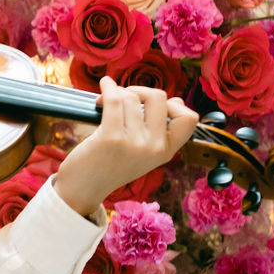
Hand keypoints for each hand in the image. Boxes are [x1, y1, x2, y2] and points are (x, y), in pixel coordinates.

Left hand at [53, 77, 199, 219]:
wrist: (84, 188)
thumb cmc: (111, 165)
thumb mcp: (145, 153)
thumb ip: (160, 131)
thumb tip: (176, 100)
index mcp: (166, 151)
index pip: (189, 118)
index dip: (174, 104)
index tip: (153, 106)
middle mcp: (154, 147)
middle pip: (158, 97)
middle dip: (139, 91)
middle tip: (123, 100)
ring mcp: (134, 143)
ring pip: (132, 97)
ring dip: (117, 93)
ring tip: (105, 103)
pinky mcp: (111, 137)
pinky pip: (114, 99)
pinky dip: (108, 87)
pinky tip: (104, 84)